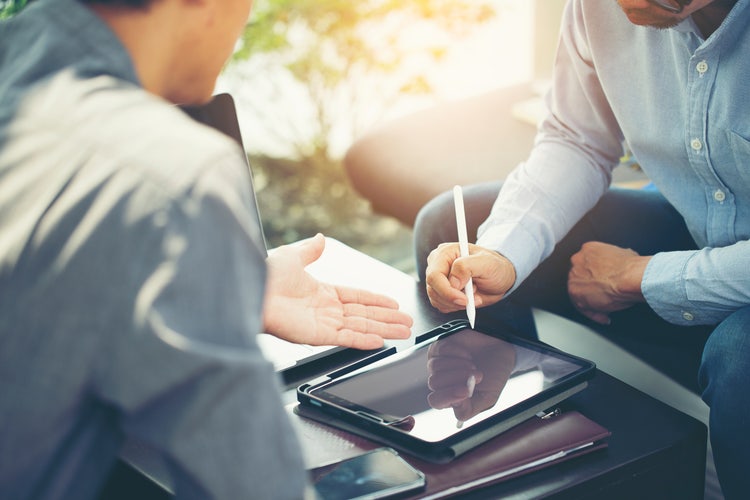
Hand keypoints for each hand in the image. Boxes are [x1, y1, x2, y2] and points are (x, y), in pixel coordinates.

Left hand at [263, 234, 412, 348]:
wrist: (250, 289)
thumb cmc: (265, 274)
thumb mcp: (293, 256)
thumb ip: (310, 250)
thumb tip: (320, 239)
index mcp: (322, 291)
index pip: (357, 297)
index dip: (377, 300)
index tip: (394, 303)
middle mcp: (325, 309)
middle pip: (365, 314)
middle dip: (388, 318)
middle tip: (408, 322)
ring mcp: (323, 323)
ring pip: (361, 327)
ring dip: (384, 329)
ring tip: (404, 332)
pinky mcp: (317, 335)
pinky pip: (346, 338)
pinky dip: (364, 340)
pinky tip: (380, 341)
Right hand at [424, 242, 515, 313]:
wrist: (500, 277)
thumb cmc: (495, 266)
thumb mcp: (486, 262)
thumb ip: (466, 266)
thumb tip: (452, 281)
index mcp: (445, 253)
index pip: (434, 275)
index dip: (447, 291)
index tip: (464, 299)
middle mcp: (438, 265)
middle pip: (433, 289)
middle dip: (452, 299)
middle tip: (470, 300)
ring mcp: (439, 279)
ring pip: (436, 299)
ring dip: (455, 304)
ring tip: (472, 295)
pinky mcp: (442, 291)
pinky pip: (441, 305)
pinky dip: (455, 306)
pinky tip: (467, 299)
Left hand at [426, 329, 515, 421]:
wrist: (502, 350)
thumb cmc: (494, 374)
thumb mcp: (488, 397)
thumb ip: (470, 409)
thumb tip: (454, 407)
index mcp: (451, 397)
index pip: (436, 401)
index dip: (448, 396)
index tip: (466, 390)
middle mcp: (442, 381)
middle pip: (434, 383)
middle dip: (456, 378)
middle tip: (477, 375)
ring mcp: (439, 363)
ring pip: (434, 367)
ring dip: (458, 365)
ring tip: (474, 365)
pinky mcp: (440, 347)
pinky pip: (441, 351)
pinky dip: (457, 352)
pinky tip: (468, 354)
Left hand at [567, 241, 650, 324]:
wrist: (630, 277)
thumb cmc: (631, 268)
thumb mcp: (625, 254)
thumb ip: (616, 259)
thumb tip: (622, 264)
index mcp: (588, 250)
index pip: (588, 264)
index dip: (597, 276)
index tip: (604, 283)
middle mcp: (578, 261)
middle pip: (581, 278)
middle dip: (593, 288)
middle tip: (606, 297)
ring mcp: (574, 277)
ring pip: (580, 293)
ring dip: (593, 303)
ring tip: (606, 309)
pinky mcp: (575, 293)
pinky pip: (582, 307)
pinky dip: (594, 314)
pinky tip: (605, 316)